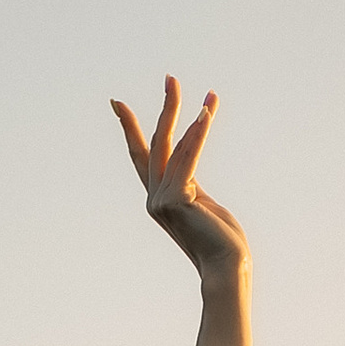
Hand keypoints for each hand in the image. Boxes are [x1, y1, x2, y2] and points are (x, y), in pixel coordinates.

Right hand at [110, 77, 251, 345]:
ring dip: (192, 118)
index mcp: (159, 198)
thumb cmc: (223, 241)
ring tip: (209, 96)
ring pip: (176, 148)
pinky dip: (198, 134)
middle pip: (156, 144)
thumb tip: (190, 170)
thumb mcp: (204, 205)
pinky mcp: (178, 199)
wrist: (227, 267)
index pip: (142, 156)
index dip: (130, 128)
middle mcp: (155, 198)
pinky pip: (189, 157)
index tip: (117, 103)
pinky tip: (206, 113)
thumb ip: (191, 184)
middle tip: (171, 78)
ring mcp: (163, 200)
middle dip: (166, 109)